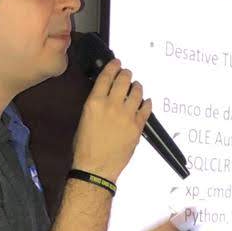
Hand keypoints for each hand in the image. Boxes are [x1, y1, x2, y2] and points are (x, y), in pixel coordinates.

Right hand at [72, 59, 151, 183]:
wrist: (95, 167)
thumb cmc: (84, 147)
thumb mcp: (84, 119)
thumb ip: (96, 105)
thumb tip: (105, 97)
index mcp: (94, 102)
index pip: (106, 77)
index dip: (113, 67)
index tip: (117, 63)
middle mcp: (112, 105)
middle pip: (124, 80)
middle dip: (126, 74)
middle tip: (128, 74)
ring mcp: (127, 115)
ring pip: (137, 93)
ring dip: (137, 87)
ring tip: (137, 87)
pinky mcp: (137, 127)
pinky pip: (146, 110)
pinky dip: (147, 103)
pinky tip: (146, 102)